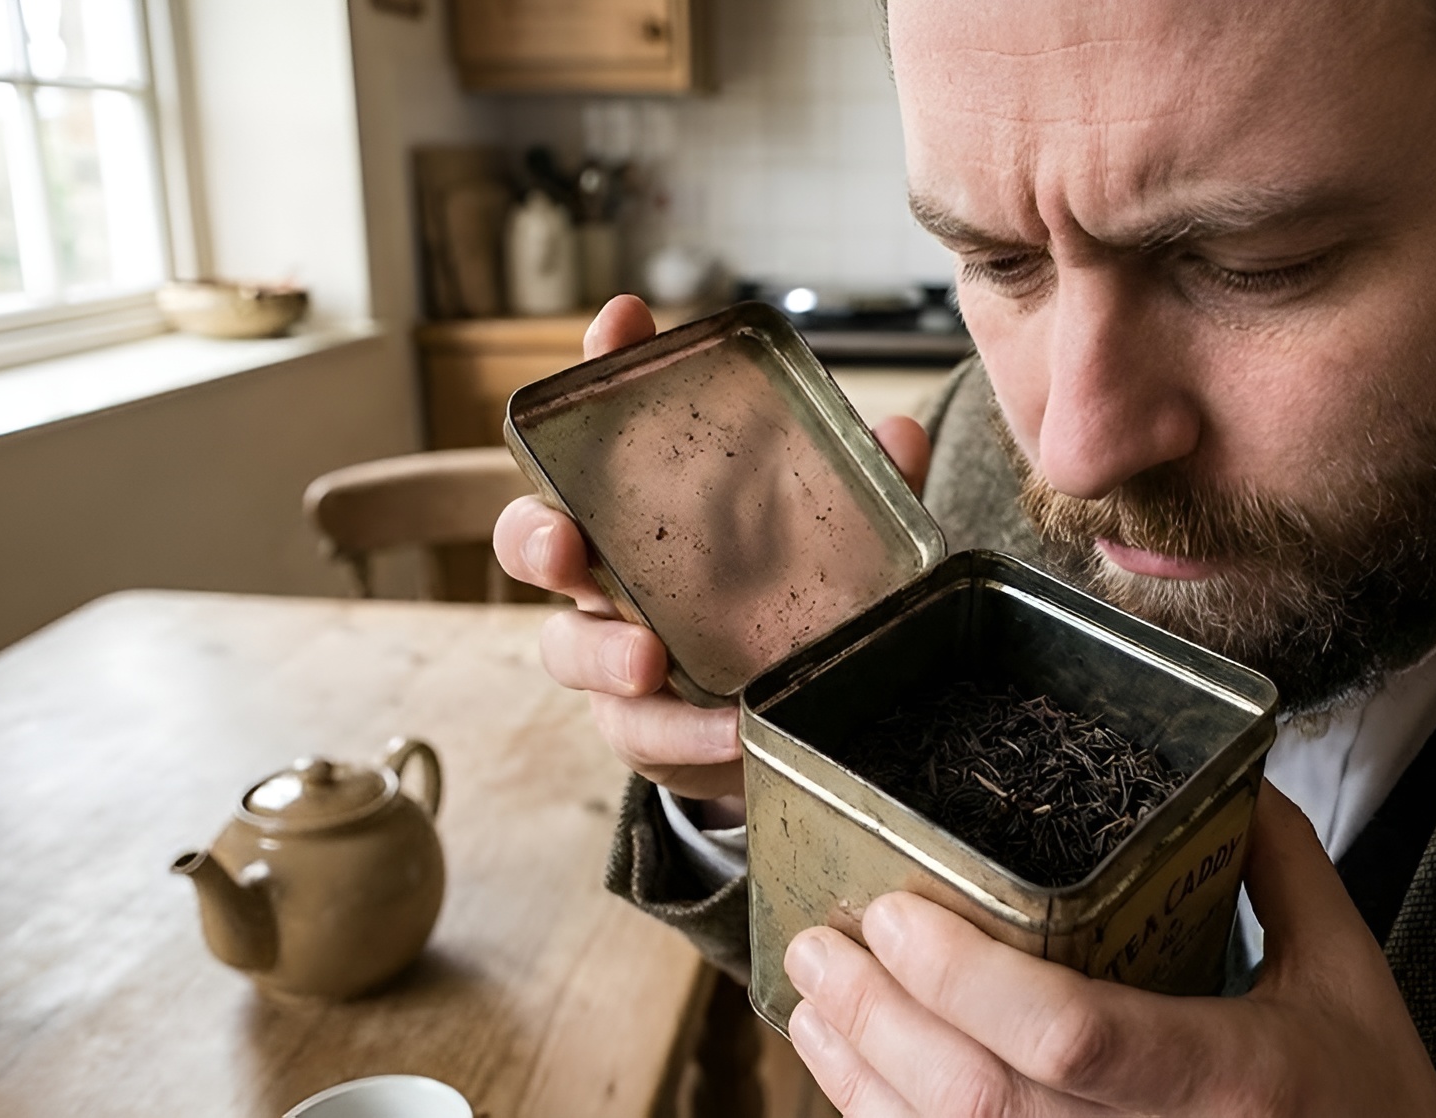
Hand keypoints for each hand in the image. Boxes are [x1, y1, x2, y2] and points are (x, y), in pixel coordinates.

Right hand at [494, 294, 933, 820]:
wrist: (782, 718)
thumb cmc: (785, 601)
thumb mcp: (835, 539)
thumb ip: (863, 490)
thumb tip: (902, 434)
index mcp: (646, 504)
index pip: (607, 422)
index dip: (604, 367)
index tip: (623, 321)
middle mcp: (610, 570)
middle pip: (533, 535)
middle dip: (535, 533)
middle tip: (563, 541)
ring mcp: (612, 650)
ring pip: (565, 644)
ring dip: (601, 652)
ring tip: (648, 662)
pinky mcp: (638, 725)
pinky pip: (636, 730)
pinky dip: (680, 733)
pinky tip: (724, 732)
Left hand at [782, 781, 1435, 1115]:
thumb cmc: (1378, 1114)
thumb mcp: (1352, 981)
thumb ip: (1282, 869)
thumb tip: (1224, 775)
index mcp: (1235, 1079)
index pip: (1074, 1034)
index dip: (966, 977)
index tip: (895, 914)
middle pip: (979, 1101)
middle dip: (878, 1019)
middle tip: (821, 946)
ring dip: (863, 1081)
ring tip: (816, 1006)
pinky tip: (865, 1085)